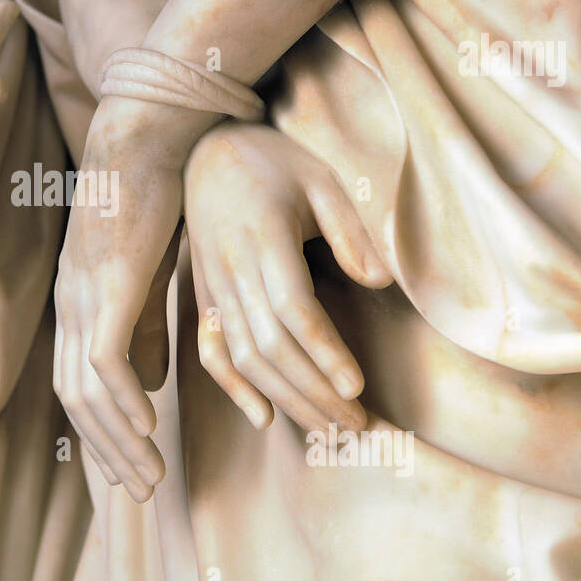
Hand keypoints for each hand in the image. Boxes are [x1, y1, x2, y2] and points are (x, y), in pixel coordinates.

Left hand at [52, 97, 211, 501]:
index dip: (102, 433)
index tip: (132, 468)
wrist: (146, 135)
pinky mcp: (104, 284)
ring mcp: (82, 295)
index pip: (78, 387)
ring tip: (151, 474)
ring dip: (118, 439)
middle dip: (107, 452)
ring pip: (86, 391)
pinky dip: (123, 401)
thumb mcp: (149, 275)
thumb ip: (145, 328)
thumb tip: (149, 381)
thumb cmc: (153, 198)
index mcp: (78, 303)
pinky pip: (104, 361)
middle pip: (75, 400)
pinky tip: (152, 426)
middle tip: (140, 489)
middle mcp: (69, 305)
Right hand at [185, 121, 391, 432]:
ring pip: (243, 357)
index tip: (356, 387)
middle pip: (270, 346)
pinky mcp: (201, 297)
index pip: (293, 308)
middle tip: (357, 424)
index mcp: (264, 237)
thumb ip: (349, 230)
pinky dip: (233, 388)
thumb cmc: (274, 163)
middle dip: (314, 393)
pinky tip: (264, 418)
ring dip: (286, 399)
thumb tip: (379, 281)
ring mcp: (211, 287)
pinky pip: (210, 351)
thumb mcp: (320, 179)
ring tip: (327, 428)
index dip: (324, 352)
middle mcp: (231, 269)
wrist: (206, 152)